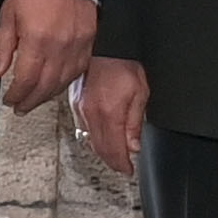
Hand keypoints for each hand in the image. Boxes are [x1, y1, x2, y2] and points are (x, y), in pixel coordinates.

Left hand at [0, 0, 94, 114]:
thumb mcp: (8, 15)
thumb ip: (2, 47)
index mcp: (37, 41)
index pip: (25, 80)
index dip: (16, 95)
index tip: (10, 100)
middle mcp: (59, 47)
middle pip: (45, 86)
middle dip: (31, 101)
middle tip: (21, 107)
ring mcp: (76, 46)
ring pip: (63, 81)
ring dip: (48, 95)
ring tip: (36, 100)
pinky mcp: (88, 42)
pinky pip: (79, 70)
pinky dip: (66, 81)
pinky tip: (57, 85)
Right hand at [72, 56, 147, 179]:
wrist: (105, 47)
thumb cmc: (124, 65)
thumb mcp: (140, 94)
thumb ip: (135, 123)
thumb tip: (133, 146)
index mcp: (110, 114)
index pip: (115, 150)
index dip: (122, 164)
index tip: (128, 170)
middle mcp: (92, 115)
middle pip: (100, 149)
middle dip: (113, 161)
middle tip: (123, 166)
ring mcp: (82, 110)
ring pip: (91, 141)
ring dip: (103, 152)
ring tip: (115, 156)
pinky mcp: (77, 104)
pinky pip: (85, 129)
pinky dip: (94, 139)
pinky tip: (102, 138)